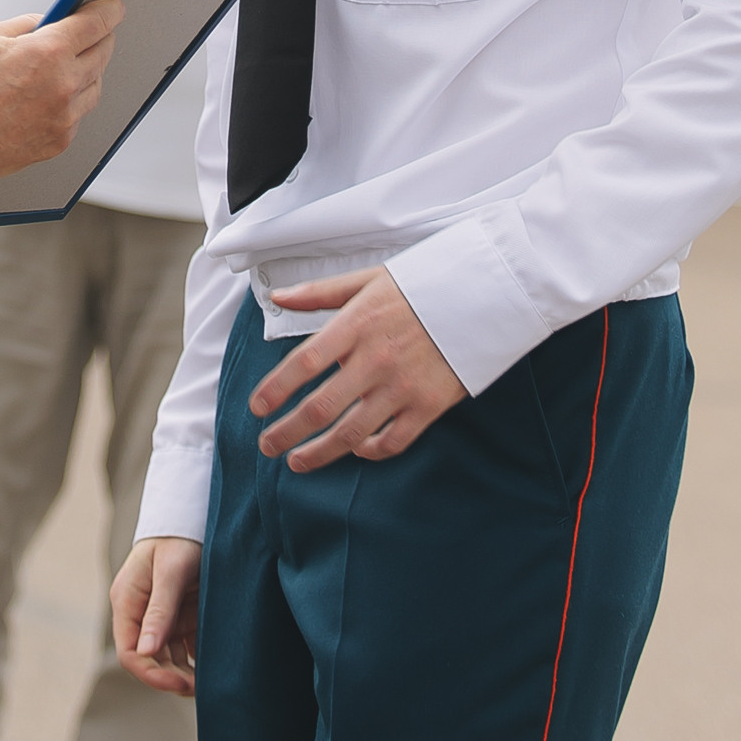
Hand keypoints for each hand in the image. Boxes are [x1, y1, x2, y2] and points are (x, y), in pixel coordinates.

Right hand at [0, 0, 123, 182]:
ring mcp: (64, 117)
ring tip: (71, 63)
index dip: (109, 10)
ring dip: (88, 71)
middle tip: (92, 31)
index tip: (113, 6)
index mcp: (47, 52)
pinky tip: (54, 94)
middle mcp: (64, 85)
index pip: (96, 23)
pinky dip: (72, 101)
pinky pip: (77, 114)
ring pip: (94, 86)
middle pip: (102, 54)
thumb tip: (48, 22)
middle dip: (100, 37)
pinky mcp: (58, 142)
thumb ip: (25, 26)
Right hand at [112, 536, 200, 695]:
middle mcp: (140, 612)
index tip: (179, 683)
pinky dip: (197, 658)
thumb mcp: (171, 572)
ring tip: (210, 680)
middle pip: (149, 659)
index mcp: (128, 601)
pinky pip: (185, 646)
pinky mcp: (180, 615)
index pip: (130, 651)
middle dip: (172, 677)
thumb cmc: (180, 537)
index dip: (151, 673)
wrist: (196, 513)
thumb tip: (145, 652)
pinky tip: (214, 664)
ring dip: (185, 672)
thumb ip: (160, 610)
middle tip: (201, 688)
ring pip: (167, 656)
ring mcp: (160, 615)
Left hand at [247, 267, 465, 471]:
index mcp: (357, 324)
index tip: (256, 407)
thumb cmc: (423, 285)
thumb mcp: (369, 279)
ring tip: (298, 461)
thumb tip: (278, 297)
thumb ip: (321, 292)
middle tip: (267, 446)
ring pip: (351, 432)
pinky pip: (393, 441)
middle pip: (320, 407)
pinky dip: (370, 450)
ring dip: (319, 453)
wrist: (485, 295)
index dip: (276, 389)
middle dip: (287, 432)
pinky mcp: (429, 405)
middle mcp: (376, 359)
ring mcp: (403, 386)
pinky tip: (355, 449)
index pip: (304, 363)